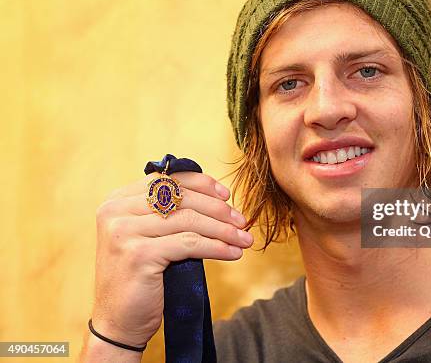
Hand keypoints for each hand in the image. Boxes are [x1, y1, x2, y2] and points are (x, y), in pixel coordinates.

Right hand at [90, 172, 251, 347]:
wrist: (118, 322)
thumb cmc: (140, 277)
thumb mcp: (148, 235)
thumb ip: (168, 212)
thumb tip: (217, 197)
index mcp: (118, 200)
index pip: (167, 179)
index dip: (201, 184)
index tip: (227, 195)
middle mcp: (116, 211)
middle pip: (181, 198)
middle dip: (218, 209)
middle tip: (242, 220)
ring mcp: (125, 232)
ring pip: (188, 220)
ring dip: (223, 230)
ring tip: (244, 239)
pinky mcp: (139, 254)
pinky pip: (189, 244)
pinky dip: (216, 247)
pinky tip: (233, 253)